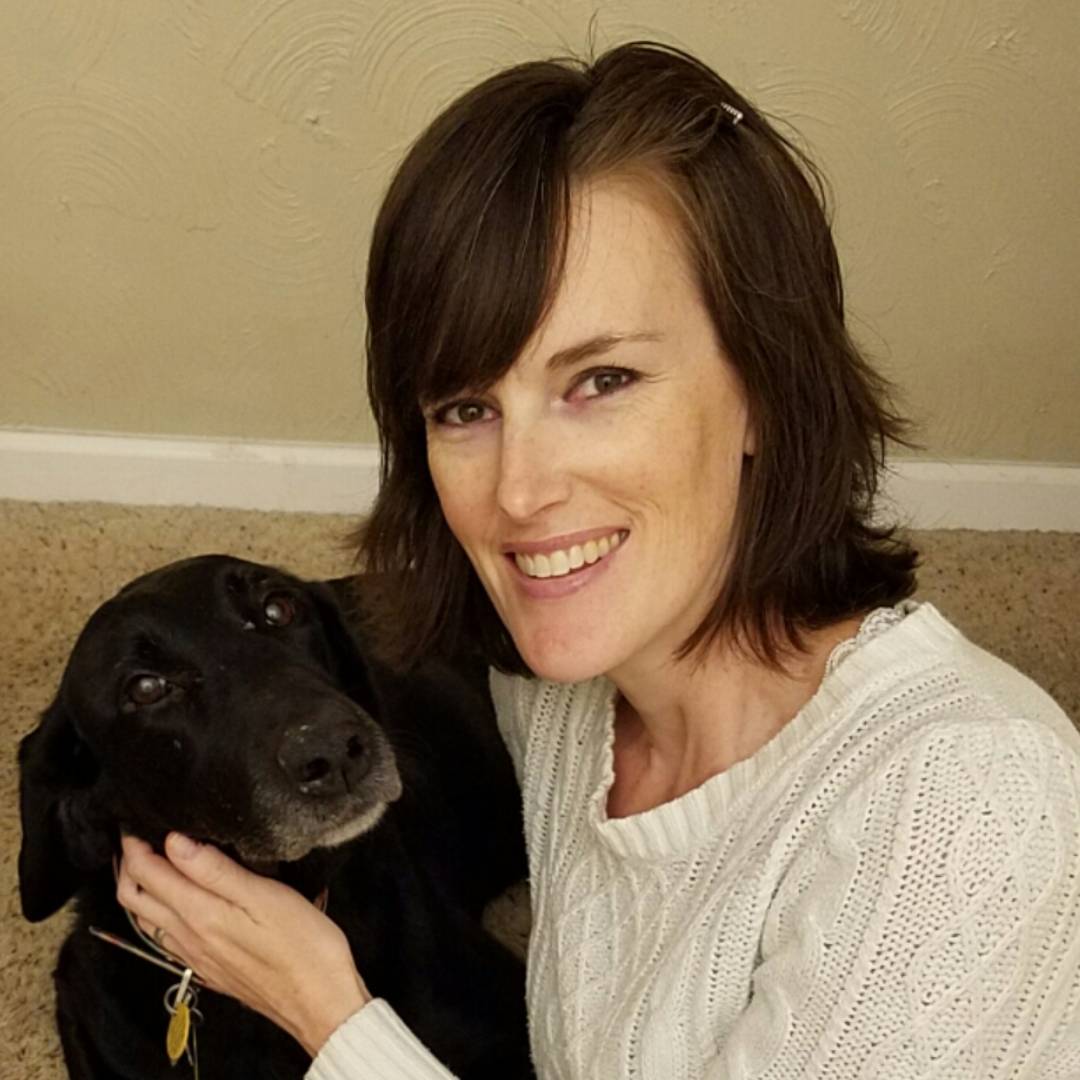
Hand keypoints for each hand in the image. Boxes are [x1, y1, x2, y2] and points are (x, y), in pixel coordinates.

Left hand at [117, 833, 370, 1055]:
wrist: (318, 1001)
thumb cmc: (303, 945)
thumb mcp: (265, 896)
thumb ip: (217, 870)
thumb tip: (175, 841)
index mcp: (200, 914)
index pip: (148, 874)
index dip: (136, 843)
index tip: (138, 819)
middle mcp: (187, 937)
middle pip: (135, 898)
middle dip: (129, 863)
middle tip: (138, 834)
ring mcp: (195, 956)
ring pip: (146, 919)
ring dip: (139, 887)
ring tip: (149, 859)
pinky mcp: (207, 968)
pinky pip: (164, 938)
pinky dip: (155, 912)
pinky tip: (173, 903)